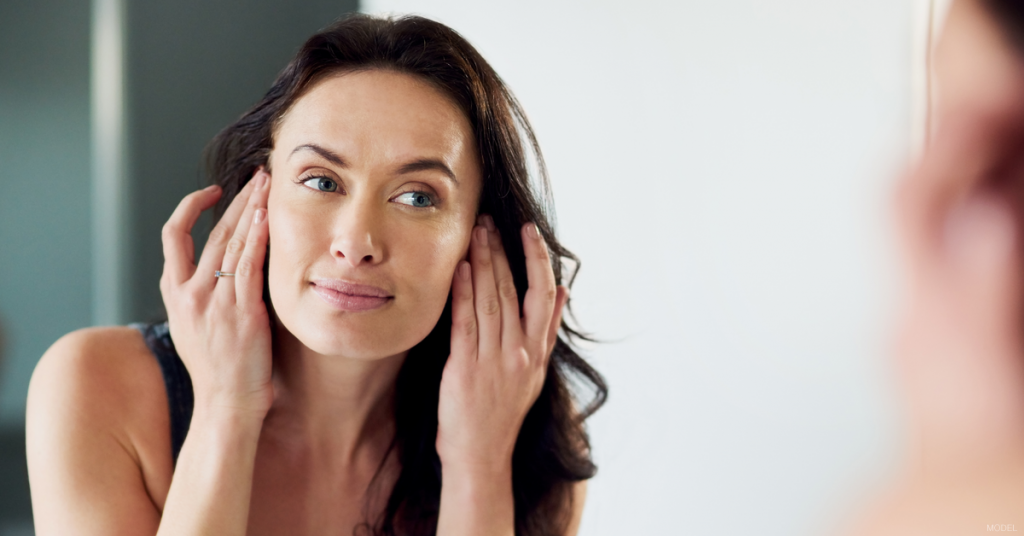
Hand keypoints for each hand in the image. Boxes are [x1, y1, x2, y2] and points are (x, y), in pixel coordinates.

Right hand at [160, 170, 272, 417]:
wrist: (226, 406)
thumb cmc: (220, 371)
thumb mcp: (196, 329)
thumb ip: (204, 297)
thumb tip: (223, 272)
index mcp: (175, 294)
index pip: (174, 237)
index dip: (191, 208)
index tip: (214, 192)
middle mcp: (190, 294)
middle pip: (212, 232)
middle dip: (237, 199)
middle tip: (258, 176)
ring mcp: (214, 303)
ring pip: (232, 243)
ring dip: (252, 209)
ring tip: (269, 185)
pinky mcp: (241, 313)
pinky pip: (249, 266)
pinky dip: (257, 239)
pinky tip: (268, 217)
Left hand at [436, 215, 568, 474]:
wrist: (481, 454)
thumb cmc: (503, 412)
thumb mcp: (535, 372)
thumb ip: (546, 330)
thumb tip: (564, 291)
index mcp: (537, 351)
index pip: (544, 295)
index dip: (537, 259)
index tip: (528, 231)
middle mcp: (519, 353)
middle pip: (512, 290)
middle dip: (500, 251)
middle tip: (490, 221)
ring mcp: (493, 360)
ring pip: (490, 300)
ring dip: (481, 263)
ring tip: (475, 234)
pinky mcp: (465, 368)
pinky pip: (465, 322)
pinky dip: (462, 293)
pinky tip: (458, 269)